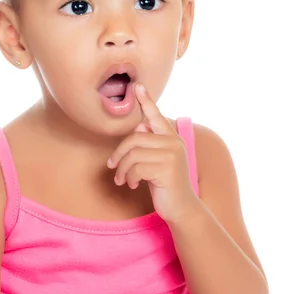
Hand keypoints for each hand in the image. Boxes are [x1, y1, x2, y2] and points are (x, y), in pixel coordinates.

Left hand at [107, 83, 197, 223]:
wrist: (181, 207)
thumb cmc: (165, 183)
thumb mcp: (156, 161)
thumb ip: (149, 144)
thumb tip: (139, 127)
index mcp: (171, 137)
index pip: (156, 115)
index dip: (146, 101)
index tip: (137, 86)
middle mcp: (173, 142)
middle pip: (134, 138)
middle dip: (118, 154)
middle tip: (112, 167)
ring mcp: (172, 155)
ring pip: (133, 154)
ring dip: (122, 169)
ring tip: (122, 179)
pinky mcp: (167, 169)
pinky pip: (136, 168)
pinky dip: (129, 178)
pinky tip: (133, 185)